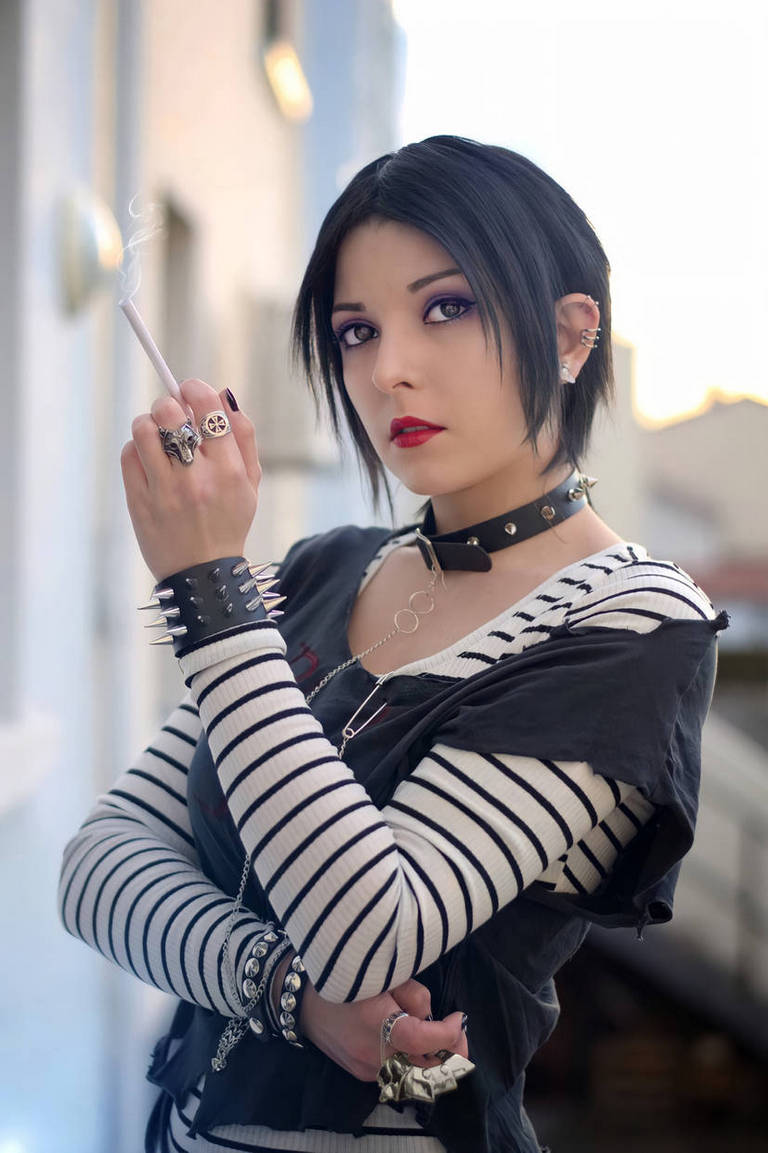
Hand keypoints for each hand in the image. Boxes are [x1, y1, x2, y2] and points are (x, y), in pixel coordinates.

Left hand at [120, 379, 261, 583]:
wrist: (203, 576)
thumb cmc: (228, 522)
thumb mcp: (250, 483)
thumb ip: (243, 437)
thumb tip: (225, 395)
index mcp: (228, 471)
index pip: (208, 410)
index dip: (196, 389)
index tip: (190, 390)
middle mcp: (196, 479)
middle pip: (169, 413)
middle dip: (168, 405)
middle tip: (172, 415)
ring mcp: (164, 491)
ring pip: (143, 430)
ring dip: (149, 425)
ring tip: (157, 437)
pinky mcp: (139, 502)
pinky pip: (128, 454)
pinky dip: (136, 449)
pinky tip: (149, 461)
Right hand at [299, 974, 467, 1082]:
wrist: (302, 999)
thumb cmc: (345, 978)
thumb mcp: (385, 975)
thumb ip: (414, 996)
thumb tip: (431, 1015)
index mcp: (380, 1026)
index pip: (426, 1041)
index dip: (449, 1033)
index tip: (459, 1017)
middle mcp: (375, 1056)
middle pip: (425, 1070)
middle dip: (450, 1056)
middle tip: (458, 1034)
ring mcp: (367, 1069)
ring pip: (413, 1075)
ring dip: (432, 1060)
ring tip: (438, 1037)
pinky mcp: (361, 1073)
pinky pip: (396, 1073)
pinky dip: (411, 1061)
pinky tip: (413, 1042)